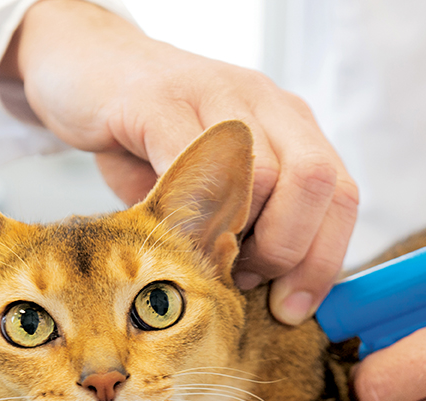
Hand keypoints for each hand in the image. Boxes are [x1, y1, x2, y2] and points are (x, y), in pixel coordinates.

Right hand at [0, 0, 357, 323]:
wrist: (83, 67)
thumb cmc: (150, 140)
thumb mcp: (213, 187)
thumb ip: (248, 231)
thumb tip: (274, 302)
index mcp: (291, 126)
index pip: (342, 196)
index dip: (323, 262)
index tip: (291, 308)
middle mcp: (266, 102)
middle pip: (317, 183)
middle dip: (287, 252)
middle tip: (243, 279)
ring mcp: (216, 94)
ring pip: (265, 176)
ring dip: (237, 238)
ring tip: (202, 253)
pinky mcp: (158, 100)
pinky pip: (193, 161)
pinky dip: (188, 212)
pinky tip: (168, 229)